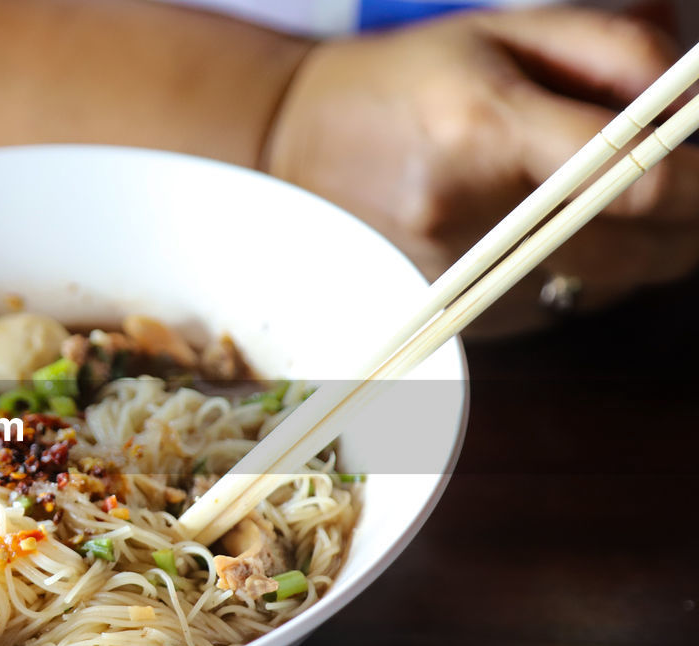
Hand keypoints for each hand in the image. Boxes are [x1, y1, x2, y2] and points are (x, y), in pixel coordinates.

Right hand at [266, 6, 698, 335]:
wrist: (290, 144)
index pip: (632, 177)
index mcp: (485, 128)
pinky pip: (553, 308)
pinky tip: (556, 240)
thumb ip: (613, 52)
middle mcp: (468, 214)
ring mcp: (454, 274)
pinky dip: (580, 278)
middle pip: (634, 251)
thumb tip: (694, 104)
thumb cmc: (403, 80)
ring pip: (602, 287)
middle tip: (691, 196)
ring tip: (621, 211)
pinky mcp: (448, 311)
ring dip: (640, 256)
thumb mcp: (503, 32)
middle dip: (691, 229)